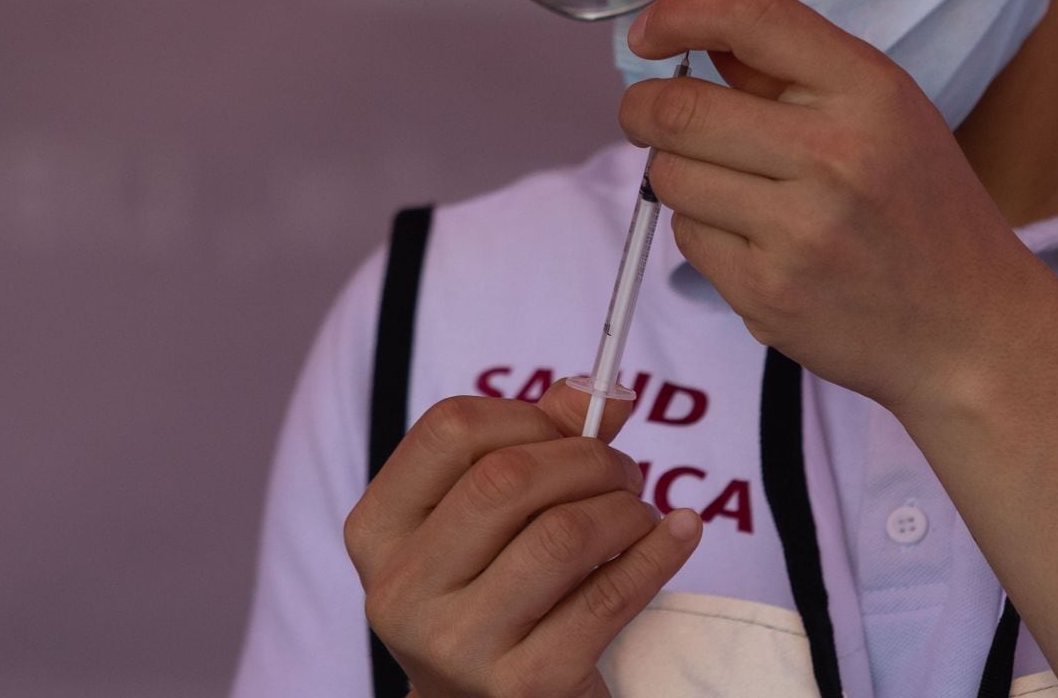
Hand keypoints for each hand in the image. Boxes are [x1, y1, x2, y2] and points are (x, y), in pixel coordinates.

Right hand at [345, 381, 703, 697]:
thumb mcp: (488, 520)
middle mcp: (402, 590)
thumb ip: (537, 441)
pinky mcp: (523, 686)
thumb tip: (601, 388)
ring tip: (639, 514)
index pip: (450, 429)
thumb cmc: (491, 593)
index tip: (567, 431)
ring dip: (625, 508)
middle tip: (624, 472)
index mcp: (380, 531)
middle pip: (508, 478)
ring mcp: (458, 643)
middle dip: (590, 459)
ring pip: (563, 534)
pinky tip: (678, 533)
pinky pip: (609, 595)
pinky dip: (658, 552)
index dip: (526, 414)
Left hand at [618, 0, 1046, 413]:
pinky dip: (703, 230)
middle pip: (681, 108)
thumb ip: (793, 70)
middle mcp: (834, 155)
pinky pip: (688, 239)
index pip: (751, 18)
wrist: (969, 329)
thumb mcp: (887, 112)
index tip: (649, 33)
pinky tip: (752, 238)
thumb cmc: (923, 208)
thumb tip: (692, 30)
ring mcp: (798, 231)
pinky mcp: (768, 294)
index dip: (680, 14)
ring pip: (671, 176)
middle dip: (644, 107)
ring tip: (725, 184)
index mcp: (868, 91)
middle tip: (647, 113)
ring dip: (677, 172)